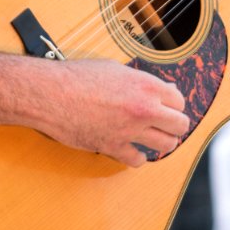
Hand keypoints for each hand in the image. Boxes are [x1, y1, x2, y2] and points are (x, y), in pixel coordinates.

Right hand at [39, 61, 189, 166]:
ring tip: (154, 139)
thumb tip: (166, 89)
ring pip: (166, 145)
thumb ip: (143, 81)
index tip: (166, 107)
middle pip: (180, 125)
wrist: (49, 93)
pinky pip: (137, 160)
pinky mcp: (113, 147)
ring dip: (162, 143)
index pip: (179, 100)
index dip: (174, 104)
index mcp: (146, 85)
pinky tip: (133, 150)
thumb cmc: (78, 76)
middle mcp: (144, 108)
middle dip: (175, 126)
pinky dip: (137, 158)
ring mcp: (130, 129)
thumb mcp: (116, 69)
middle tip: (166, 126)